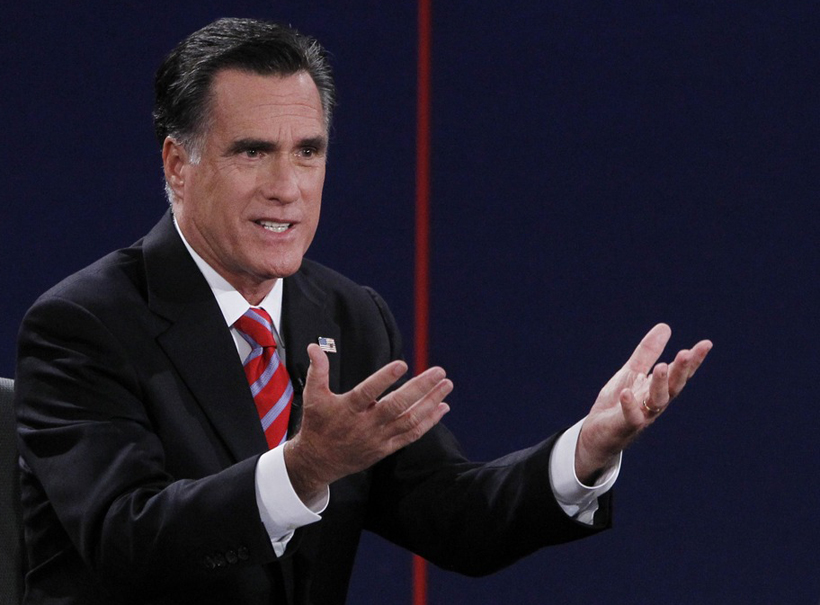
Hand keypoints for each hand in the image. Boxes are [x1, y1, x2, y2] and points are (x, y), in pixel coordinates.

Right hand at [284, 344, 451, 502]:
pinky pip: (411, 435)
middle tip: (439, 372)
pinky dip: (428, 422)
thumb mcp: (313, 397)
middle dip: (420, 388)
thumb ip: (318, 371)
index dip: (384, 378)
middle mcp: (365, 424)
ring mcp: (378, 438)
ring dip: (430, 403)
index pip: (367, 392)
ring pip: (409, 420)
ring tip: (446, 385)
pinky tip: (442, 407)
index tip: (403, 363)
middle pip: (397, 406)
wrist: (318, 462)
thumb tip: (314, 346)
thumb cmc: (318, 425)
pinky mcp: (386, 449)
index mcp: (348, 409)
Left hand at [575, 323, 711, 483]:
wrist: (596, 433)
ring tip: (661, 366)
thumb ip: (648, 352)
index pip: (679, 373)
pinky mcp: (623, 426)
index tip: (706, 344)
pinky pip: (630, 417)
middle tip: (686, 353)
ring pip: (657, 402)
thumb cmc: (618, 402)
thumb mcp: (632, 372)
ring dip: (660, 384)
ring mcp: (641, 416)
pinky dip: (630, 406)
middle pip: (673, 387)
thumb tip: (666, 326)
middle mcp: (654, 404)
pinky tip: (628, 393)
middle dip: (680, 371)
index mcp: (658, 389)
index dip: (693, 361)